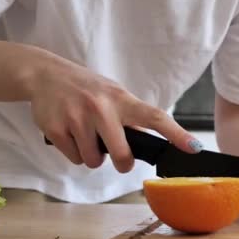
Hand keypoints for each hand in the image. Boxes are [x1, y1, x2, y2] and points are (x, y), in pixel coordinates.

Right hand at [30, 56, 201, 172]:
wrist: (45, 75)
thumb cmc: (88, 89)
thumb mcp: (114, 96)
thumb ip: (131, 117)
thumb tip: (154, 143)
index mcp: (122, 100)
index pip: (155, 117)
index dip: (177, 134)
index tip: (194, 147)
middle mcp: (101, 107)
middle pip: (122, 154)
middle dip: (123, 163)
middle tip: (121, 159)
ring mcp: (77, 117)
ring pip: (94, 160)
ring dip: (93, 156)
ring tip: (87, 136)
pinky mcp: (55, 127)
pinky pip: (73, 158)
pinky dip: (74, 153)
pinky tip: (71, 134)